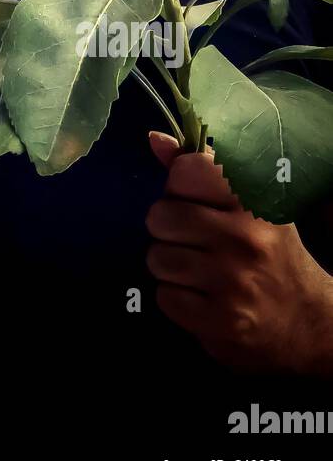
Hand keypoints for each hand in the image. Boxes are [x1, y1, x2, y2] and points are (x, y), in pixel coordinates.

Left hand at [146, 132, 332, 375]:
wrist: (305, 320)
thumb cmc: (266, 252)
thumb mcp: (245, 204)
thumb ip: (198, 168)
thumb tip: (154, 140)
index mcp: (251, 201)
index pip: (185, 171)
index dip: (178, 187)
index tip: (194, 201)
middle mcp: (245, 238)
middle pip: (160, 216)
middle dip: (167, 229)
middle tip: (190, 240)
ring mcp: (233, 281)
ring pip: (157, 258)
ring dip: (169, 266)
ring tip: (196, 269)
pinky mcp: (222, 320)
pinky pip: (165, 297)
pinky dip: (176, 298)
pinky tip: (201, 297)